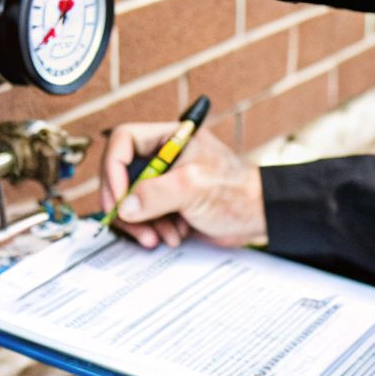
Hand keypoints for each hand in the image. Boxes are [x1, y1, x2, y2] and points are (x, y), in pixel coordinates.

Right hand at [98, 123, 266, 248]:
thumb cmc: (238, 193)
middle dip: (126, 204)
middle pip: (121, 175)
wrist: (260, 218)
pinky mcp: (168, 205)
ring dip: (141, 223)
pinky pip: (144, 217)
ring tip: (162, 237)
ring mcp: (165, 183)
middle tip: (132, 225)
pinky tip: (174, 236)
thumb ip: (156, 193)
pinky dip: (153, 229)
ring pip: (130, 200)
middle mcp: (163, 157)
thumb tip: (125, 207)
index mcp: (170, 138)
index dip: (113, 167)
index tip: (118, 196)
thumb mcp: (194, 187)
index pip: (123, 141)